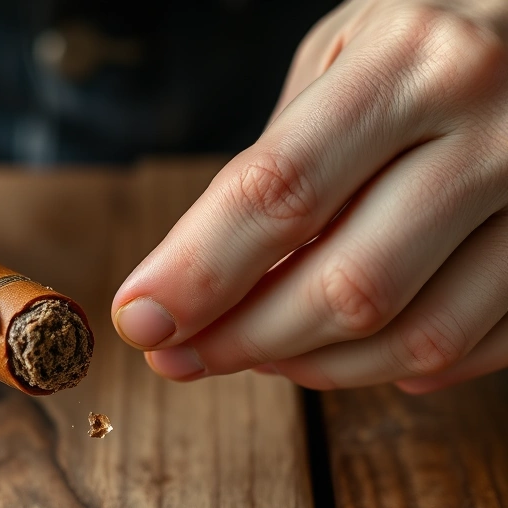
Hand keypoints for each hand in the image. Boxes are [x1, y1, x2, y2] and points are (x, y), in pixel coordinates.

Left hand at [112, 0, 507, 393]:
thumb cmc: (437, 31)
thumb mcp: (345, 49)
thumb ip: (284, 155)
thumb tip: (209, 274)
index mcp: (413, 62)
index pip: (280, 193)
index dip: (199, 274)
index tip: (141, 320)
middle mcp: (492, 127)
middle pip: (347, 286)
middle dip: (244, 340)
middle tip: (181, 354)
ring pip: (417, 334)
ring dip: (316, 366)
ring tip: (258, 354)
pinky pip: (480, 344)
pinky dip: (401, 367)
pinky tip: (350, 353)